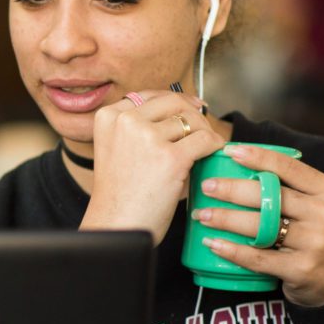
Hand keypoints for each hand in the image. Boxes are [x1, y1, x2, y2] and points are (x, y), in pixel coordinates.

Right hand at [79, 90, 224, 243]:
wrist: (117, 228)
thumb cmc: (120, 196)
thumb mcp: (118, 150)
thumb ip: (141, 128)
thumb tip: (188, 110)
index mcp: (109, 117)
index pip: (149, 96)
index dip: (174, 103)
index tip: (191, 109)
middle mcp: (126, 121)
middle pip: (173, 102)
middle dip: (192, 115)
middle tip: (203, 130)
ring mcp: (147, 138)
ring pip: (191, 121)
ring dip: (203, 134)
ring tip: (203, 151)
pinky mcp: (170, 157)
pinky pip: (206, 139)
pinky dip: (214, 146)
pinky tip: (213, 156)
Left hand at [194, 144, 323, 306]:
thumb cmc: (314, 234)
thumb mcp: (314, 205)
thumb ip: (288, 187)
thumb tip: (240, 163)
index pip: (289, 168)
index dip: (259, 157)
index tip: (230, 151)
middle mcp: (323, 214)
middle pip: (270, 196)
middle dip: (232, 190)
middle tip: (207, 187)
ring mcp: (313, 243)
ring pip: (261, 226)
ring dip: (226, 219)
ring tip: (202, 216)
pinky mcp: (300, 269)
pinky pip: (259, 257)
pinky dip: (233, 250)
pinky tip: (213, 243)